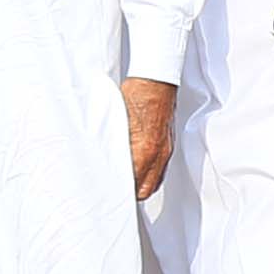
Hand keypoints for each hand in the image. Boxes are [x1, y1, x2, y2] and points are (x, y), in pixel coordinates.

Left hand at [122, 75, 177, 198]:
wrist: (156, 80)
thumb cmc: (138, 94)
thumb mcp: (117, 122)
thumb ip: (114, 146)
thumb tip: (105, 161)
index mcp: (145, 150)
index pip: (133, 184)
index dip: (121, 191)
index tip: (111, 191)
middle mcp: (158, 153)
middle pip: (147, 189)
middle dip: (133, 193)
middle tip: (118, 190)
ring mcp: (166, 149)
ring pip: (155, 179)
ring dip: (142, 183)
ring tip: (127, 179)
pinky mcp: (168, 142)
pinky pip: (160, 167)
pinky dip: (149, 171)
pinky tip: (139, 164)